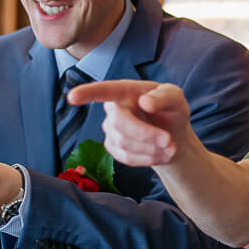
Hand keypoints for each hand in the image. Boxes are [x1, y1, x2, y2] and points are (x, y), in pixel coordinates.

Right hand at [67, 80, 194, 166]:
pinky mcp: (113, 147)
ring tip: (170, 146)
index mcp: (126, 91)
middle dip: (145, 135)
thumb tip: (145, 103)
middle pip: (119, 123)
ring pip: (124, 144)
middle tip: (168, 140)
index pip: (105, 90)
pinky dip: (148, 158)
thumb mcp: (176, 99)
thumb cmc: (171, 111)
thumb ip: (164, 97)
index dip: (88, 93)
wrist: (173, 137)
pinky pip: (126, 158)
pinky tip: (161, 153)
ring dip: (152, 149)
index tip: (73, 97)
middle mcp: (114, 108)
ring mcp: (110, 129)